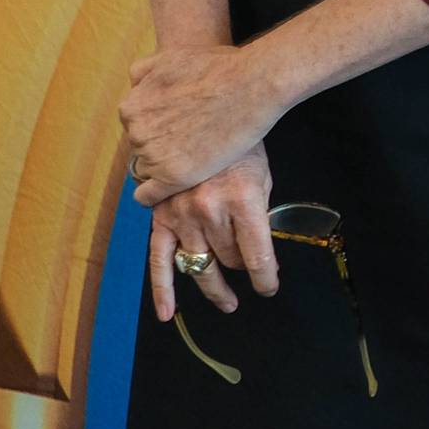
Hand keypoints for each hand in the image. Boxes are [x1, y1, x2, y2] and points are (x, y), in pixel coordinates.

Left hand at [124, 44, 283, 205]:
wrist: (252, 84)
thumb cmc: (220, 68)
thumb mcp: (170, 57)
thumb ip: (144, 72)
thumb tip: (135, 84)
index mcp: (131, 107)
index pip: (136, 129)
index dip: (160, 129)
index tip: (180, 129)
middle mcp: (135, 132)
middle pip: (141, 149)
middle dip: (163, 146)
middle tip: (192, 140)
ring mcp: (152, 155)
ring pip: (148, 170)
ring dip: (167, 166)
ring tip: (197, 155)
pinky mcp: (171, 177)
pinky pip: (148, 196)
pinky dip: (159, 193)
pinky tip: (179, 182)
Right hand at [146, 146, 276, 321]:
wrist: (202, 115)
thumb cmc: (239, 146)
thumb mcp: (261, 176)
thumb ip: (259, 215)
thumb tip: (262, 254)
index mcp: (242, 200)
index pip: (257, 255)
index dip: (266, 278)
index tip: (270, 287)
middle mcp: (210, 211)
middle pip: (229, 259)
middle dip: (243, 266)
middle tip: (250, 270)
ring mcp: (182, 216)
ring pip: (201, 264)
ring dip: (215, 285)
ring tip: (228, 301)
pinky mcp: (160, 217)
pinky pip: (159, 261)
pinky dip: (163, 290)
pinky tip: (168, 313)